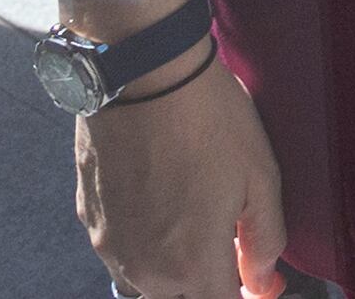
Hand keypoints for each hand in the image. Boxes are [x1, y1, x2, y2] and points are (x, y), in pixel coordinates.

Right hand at [77, 55, 282, 297]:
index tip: (263, 280)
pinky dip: (148, 245)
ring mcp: (109, 246)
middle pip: (183, 297)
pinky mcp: (89, 220)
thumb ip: (264, 239)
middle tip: (236, 248)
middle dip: (211, 283)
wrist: (143, 78)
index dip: (248, 294)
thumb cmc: (211, 122)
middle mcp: (143, 268)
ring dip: (178, 268)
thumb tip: (264, 282)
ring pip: (148, 281)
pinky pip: (123, 252)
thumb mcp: (260, 177)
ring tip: (202, 221)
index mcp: (190, 264)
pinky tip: (167, 205)